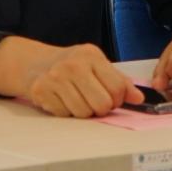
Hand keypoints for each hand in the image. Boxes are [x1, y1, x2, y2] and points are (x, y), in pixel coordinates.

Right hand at [0, 41, 138, 119]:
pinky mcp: (41, 90)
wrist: (33, 63)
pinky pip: (65, 115)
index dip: (118, 99)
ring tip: (76, 99)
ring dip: (83, 111)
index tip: (112, 98)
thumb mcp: (95, 64)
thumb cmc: (70, 65)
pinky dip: (66, 112)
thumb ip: (119, 80)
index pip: (117, 87)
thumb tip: (138, 98)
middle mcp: (73, 64)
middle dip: (101, 108)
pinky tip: (61, 100)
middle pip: (102, 104)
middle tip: (93, 101)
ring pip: (84, 113)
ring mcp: (56, 77)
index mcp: (91, 55)